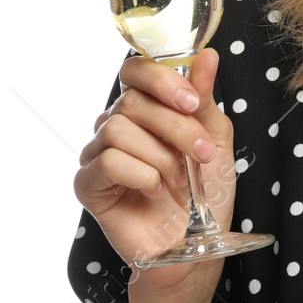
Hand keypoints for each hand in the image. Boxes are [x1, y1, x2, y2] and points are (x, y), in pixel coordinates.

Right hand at [72, 47, 238, 302]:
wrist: (196, 245)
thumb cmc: (205, 193)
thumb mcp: (214, 139)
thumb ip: (204, 99)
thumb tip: (207, 56)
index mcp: (144, 108)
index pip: (134, 70)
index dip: (160, 79)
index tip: (191, 102)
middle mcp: (115, 126)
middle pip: (131, 102)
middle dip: (175, 127)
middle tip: (198, 153)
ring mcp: (97, 154)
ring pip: (118, 129)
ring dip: (160, 156)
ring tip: (178, 180)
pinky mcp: (88, 186)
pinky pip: (106, 162)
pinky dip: (141, 175)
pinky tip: (155, 190)